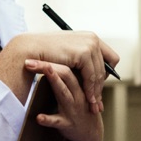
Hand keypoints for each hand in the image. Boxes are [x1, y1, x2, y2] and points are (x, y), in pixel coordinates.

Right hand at [0, 31, 118, 113]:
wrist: (30, 48)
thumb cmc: (45, 51)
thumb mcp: (68, 52)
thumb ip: (81, 58)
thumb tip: (90, 69)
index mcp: (91, 37)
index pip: (110, 57)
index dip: (106, 72)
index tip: (99, 85)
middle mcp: (93, 39)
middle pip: (107, 67)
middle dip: (101, 85)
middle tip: (97, 100)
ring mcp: (89, 45)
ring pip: (99, 74)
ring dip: (96, 90)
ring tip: (93, 103)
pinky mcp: (83, 53)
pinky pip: (91, 77)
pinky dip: (90, 89)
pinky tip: (88, 99)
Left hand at [24, 58, 103, 140]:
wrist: (90, 133)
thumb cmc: (81, 107)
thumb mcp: (78, 90)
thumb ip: (69, 76)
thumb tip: (53, 58)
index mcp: (79, 85)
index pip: (68, 66)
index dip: (52, 59)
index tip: (35, 52)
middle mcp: (77, 94)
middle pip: (66, 75)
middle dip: (48, 66)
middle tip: (29, 60)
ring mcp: (72, 109)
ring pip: (64, 93)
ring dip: (53, 83)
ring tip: (41, 75)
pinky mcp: (67, 124)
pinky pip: (57, 121)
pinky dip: (48, 119)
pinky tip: (38, 117)